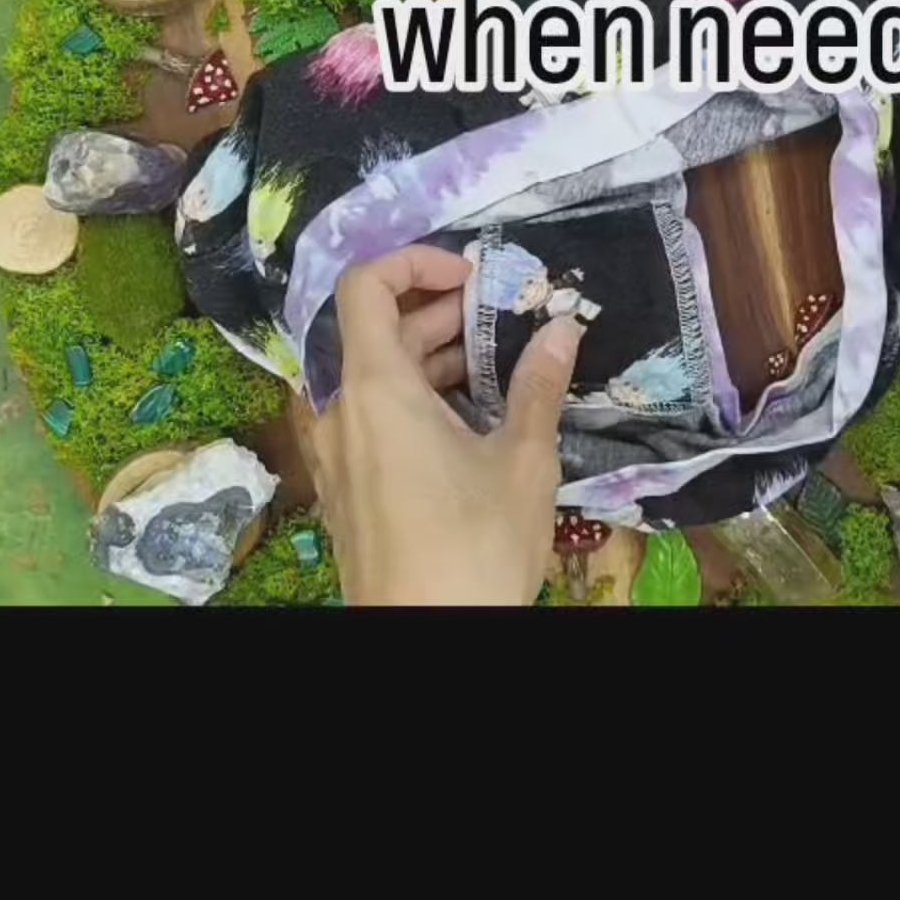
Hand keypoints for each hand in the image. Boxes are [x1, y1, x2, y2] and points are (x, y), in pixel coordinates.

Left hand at [302, 243, 583, 605]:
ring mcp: (336, 453)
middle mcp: (339, 412)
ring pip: (372, 377)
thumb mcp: (523, 461)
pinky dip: (412, 400)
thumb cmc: (474, 549)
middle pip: (373, 329)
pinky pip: (369, 419)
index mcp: (373, 389)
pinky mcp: (345, 488)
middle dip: (438, 312)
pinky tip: (468, 423)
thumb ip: (539, 385)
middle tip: (502, 319)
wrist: (429, 636)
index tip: (473, 276)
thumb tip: (563, 329)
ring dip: (428, 358)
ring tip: (495, 369)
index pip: (365, 284)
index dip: (416, 262)